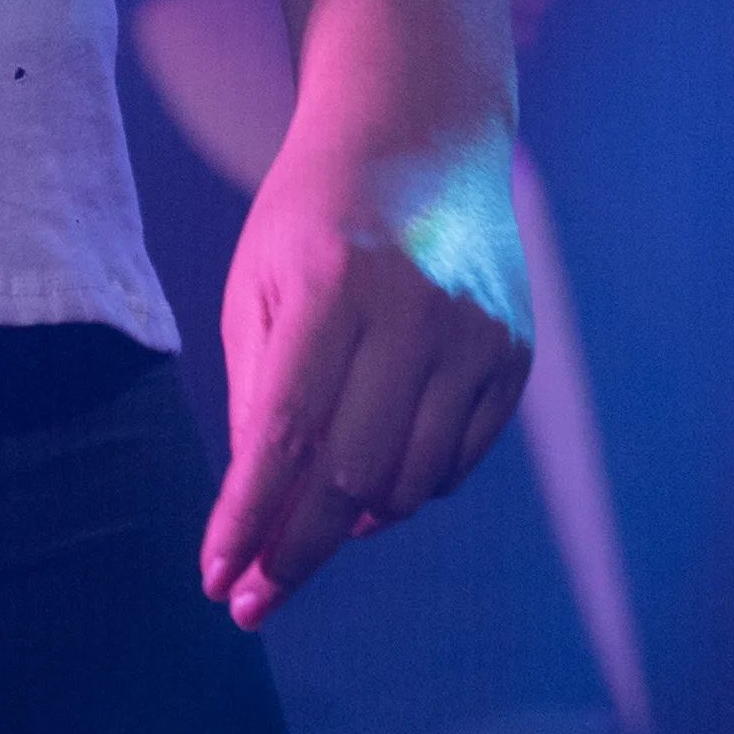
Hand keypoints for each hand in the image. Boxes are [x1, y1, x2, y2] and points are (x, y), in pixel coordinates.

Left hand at [200, 115, 529, 627]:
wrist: (421, 133)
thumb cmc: (315, 214)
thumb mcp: (260, 280)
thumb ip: (258, 393)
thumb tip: (264, 512)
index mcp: (334, 282)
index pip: (287, 433)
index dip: (250, 519)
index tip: (219, 584)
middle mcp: (416, 309)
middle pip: (353, 476)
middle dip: (297, 552)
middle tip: (256, 600)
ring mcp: (476, 333)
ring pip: (412, 482)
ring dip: (355, 521)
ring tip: (315, 515)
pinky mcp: (513, 352)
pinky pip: (458, 461)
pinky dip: (410, 486)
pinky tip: (375, 471)